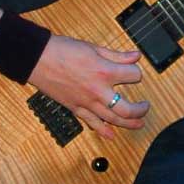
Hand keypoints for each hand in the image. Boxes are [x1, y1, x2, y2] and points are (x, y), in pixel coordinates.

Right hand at [29, 35, 148, 138]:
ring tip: (139, 123)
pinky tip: (111, 134)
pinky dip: (103, 131)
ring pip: (113, 120)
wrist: (37, 58)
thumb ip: (117, 55)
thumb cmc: (63, 50)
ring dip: (129, 124)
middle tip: (145, 107)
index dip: (137, 73)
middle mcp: (98, 91)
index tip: (134, 71)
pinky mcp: (76, 109)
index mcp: (105, 71)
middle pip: (128, 109)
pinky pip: (93, 124)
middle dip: (140, 109)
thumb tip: (135, 56)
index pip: (133, 76)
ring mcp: (87, 102)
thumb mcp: (93, 48)